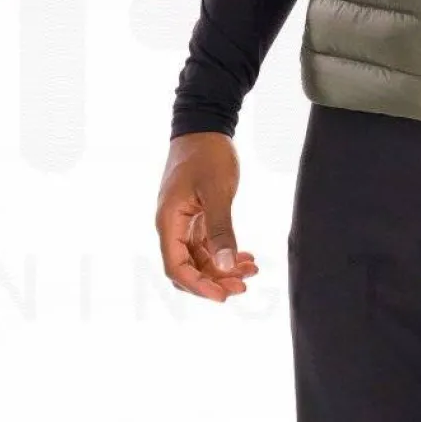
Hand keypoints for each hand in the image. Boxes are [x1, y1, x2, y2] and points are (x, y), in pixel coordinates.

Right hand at [155, 132, 258, 302]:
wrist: (204, 126)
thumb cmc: (207, 155)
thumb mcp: (217, 191)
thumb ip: (220, 229)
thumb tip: (224, 265)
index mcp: (169, 221)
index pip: (175, 267)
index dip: (198, 286)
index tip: (223, 295)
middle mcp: (172, 226)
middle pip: (187, 268)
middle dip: (214, 281)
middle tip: (243, 286)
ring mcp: (184, 222)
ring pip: (200, 259)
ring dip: (223, 269)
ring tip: (252, 270)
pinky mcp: (197, 216)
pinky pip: (208, 245)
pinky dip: (226, 254)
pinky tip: (247, 258)